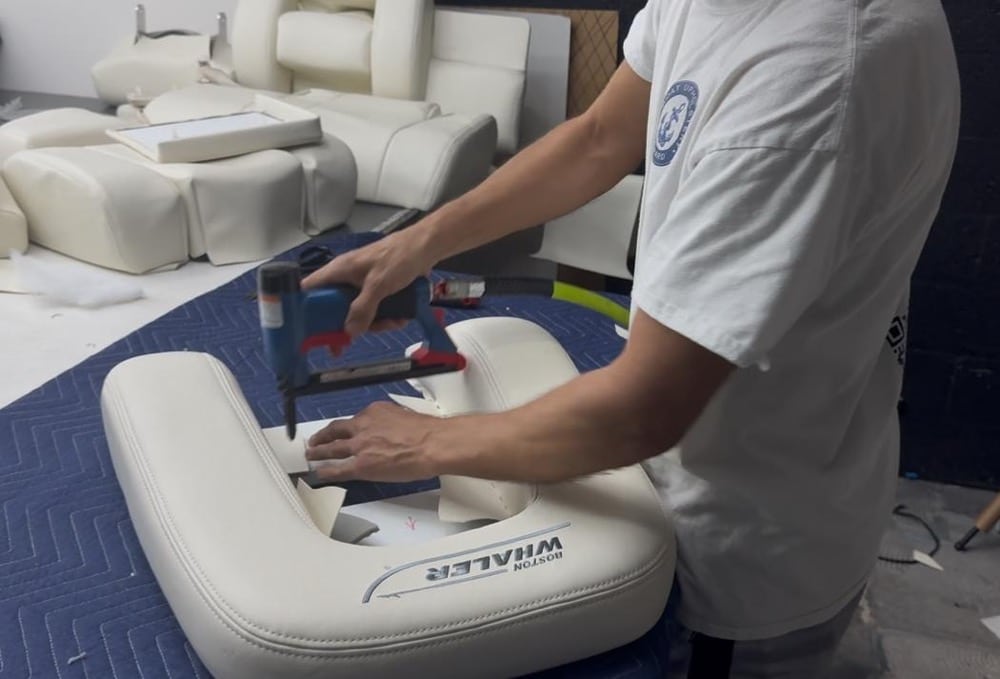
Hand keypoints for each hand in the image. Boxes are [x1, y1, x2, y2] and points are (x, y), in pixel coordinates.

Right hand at [301, 230, 435, 336]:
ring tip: (392, 323)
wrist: (427, 246)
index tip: (313, 332)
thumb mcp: (379, 284)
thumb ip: (363, 308)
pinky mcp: (379, 289)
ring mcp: (363, 284)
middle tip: (358, 336)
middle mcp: (347, 278)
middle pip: (335, 308)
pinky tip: (400, 318)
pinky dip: (386, 316)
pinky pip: (375, 309)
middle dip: (349, 323)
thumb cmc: (399, 257)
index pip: (309, 290)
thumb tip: (349, 332)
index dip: (305, 310)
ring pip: (358, 312)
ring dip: (375, 322)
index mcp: (339, 270)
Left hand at [305, 402, 443, 481]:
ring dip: (319, 451)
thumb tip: (389, 431)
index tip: (341, 430)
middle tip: (315, 440)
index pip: (354, 420)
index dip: (345, 428)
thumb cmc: (427, 432)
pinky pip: (338, 468)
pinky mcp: (361, 465)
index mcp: (374, 412)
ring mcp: (360, 446)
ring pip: (332, 448)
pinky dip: (327, 471)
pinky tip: (320, 473)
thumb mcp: (404, 415)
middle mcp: (363, 426)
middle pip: (336, 430)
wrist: (432, 444)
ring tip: (311, 455)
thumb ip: (390, 422)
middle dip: (323, 436)